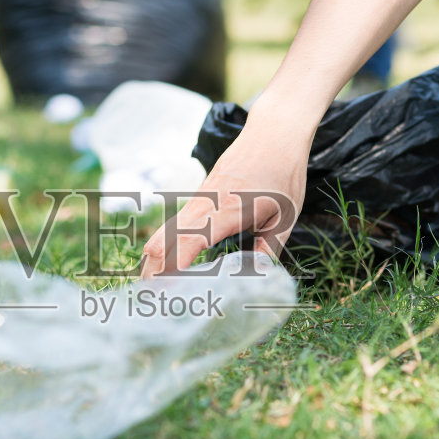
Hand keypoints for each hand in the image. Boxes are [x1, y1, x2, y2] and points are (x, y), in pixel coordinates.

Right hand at [140, 108, 310, 277]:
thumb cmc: (283, 174)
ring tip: (154, 292)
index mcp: (227, 210)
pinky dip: (164, 248)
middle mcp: (204, 204)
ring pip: (164, 233)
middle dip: (153, 274)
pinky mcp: (198, 197)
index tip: (167, 294)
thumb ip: (268, 250)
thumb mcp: (285, 217)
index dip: (173, 269)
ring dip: (154, 262)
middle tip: (153, 305)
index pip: (188, 242)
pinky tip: (166, 265)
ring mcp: (198, 199)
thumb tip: (256, 280)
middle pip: (163, 241)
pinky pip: (174, 225)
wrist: (273, 133)